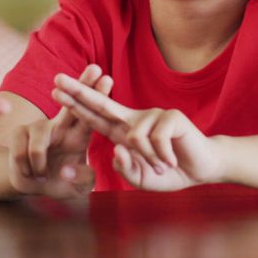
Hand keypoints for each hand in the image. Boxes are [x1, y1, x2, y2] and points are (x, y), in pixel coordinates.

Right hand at [7, 65, 112, 197]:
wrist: (30, 185)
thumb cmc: (58, 182)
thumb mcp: (76, 187)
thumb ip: (82, 180)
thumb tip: (68, 169)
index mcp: (79, 136)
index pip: (91, 114)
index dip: (99, 97)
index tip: (108, 78)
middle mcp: (60, 127)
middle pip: (72, 102)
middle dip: (83, 84)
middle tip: (96, 67)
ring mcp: (39, 127)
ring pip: (40, 135)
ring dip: (40, 159)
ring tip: (41, 174)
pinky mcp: (20, 133)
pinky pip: (23, 149)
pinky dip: (27, 166)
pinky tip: (30, 173)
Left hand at [53, 73, 224, 190]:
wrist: (201, 170)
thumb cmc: (169, 172)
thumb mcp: (141, 178)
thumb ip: (125, 169)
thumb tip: (116, 150)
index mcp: (122, 132)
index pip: (95, 116)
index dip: (76, 105)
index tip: (55, 92)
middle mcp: (134, 119)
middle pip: (102, 103)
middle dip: (79, 91)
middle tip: (56, 79)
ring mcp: (153, 115)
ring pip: (134, 137)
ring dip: (149, 159)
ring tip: (163, 166)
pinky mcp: (171, 117)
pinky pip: (156, 138)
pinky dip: (162, 155)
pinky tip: (172, 159)